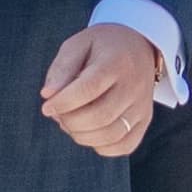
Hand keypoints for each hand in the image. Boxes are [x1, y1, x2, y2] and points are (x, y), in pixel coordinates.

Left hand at [40, 23, 163, 158]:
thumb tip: (47, 95)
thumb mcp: (79, 44)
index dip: (64, 102)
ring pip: (111, 135)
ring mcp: (142, 106)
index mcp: (116, 62)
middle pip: (100, 116)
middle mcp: (133, 86)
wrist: (139, 46)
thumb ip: (62, 67)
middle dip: (70, 122)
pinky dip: (101, 147)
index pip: (89, 89)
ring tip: (70, 123)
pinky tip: (89, 132)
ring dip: (82, 136)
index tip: (46, 107)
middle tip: (58, 115)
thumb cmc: (102, 46)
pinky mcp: (145, 120)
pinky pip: (124, 146)